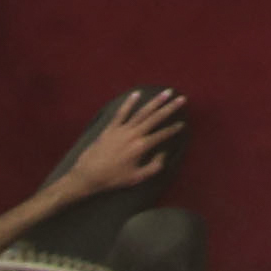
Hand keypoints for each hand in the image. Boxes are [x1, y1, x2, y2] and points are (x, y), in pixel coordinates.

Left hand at [49, 89, 189, 204]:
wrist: (88, 175)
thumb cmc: (113, 178)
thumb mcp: (136, 178)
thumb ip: (154, 167)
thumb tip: (163, 154)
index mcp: (141, 146)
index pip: (162, 134)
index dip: (173, 129)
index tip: (182, 124)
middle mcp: (134, 134)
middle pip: (155, 118)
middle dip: (170, 108)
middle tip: (181, 99)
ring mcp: (122, 129)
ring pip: (142, 112)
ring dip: (155, 101)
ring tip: (166, 92)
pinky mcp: (110, 128)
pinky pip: (121, 113)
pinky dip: (129, 103)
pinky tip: (136, 94)